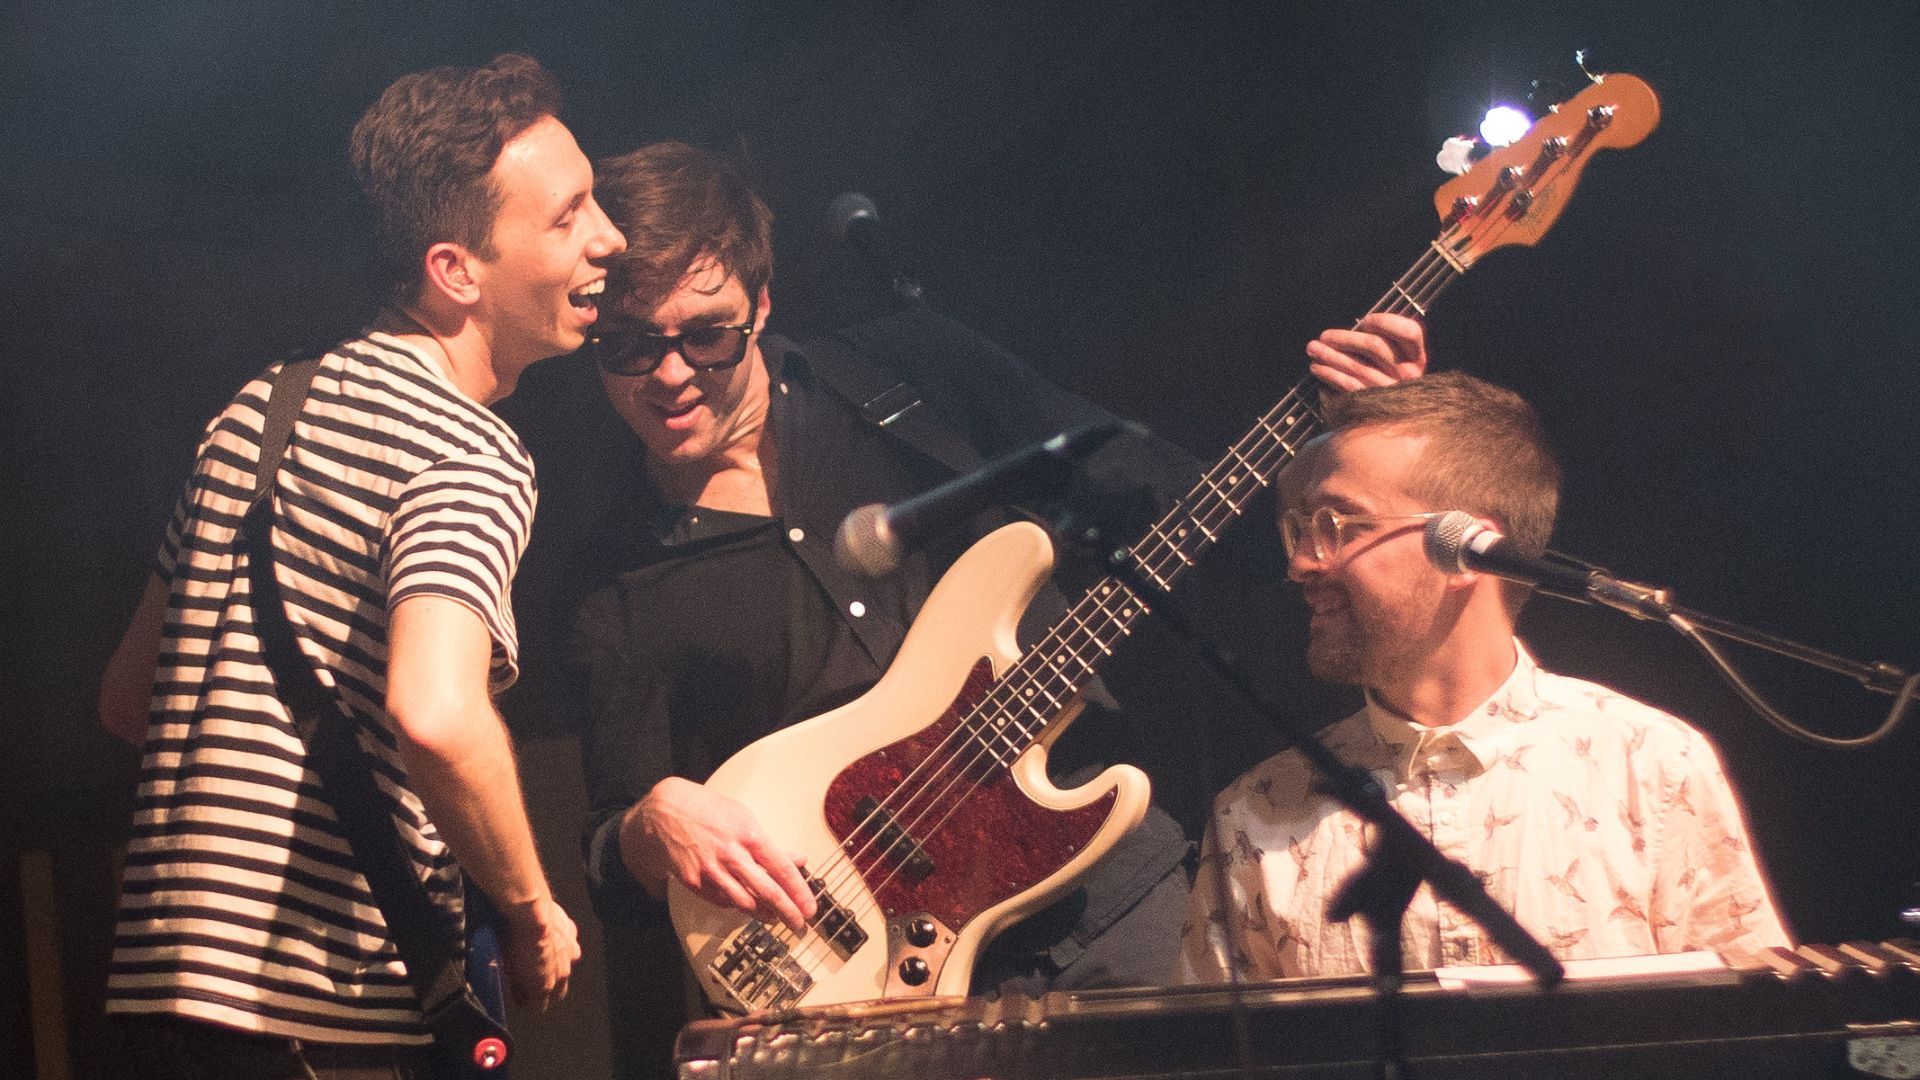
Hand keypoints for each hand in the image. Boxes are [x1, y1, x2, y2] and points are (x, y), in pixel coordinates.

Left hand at [495, 894, 580, 1011]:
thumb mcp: (507, 969)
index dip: (532, 1005)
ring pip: (568, 966)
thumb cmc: (515, 941)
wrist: (530, 912)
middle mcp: (562, 971)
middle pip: (560, 990)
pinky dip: (562, 943)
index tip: (524, 1002)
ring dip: (558, 966)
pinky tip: (551, 937)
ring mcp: (569, 951)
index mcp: (545, 984)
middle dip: (550, 990)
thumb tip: (516, 994)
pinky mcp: (571, 931)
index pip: (542, 1005)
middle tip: (536, 984)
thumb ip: (515, 986)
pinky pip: (569, 942)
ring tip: (544, 958)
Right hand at [621, 777, 816, 932]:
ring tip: (776, 917)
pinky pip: (722, 901)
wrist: (661, 813)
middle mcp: (731, 855)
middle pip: (767, 891)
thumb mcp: (743, 818)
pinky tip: (747, 906)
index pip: (782, 869)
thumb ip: (770, 844)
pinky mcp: (694, 882)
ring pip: (744, 902)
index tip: (810, 907)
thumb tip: (798, 859)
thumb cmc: (705, 810)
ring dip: (763, 913)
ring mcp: (711, 870)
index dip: (799, 892)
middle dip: (787, 911)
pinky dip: (737, 905)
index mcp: (748, 834)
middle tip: (799, 923)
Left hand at [1306, 312, 1427, 391]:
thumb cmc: (1388, 376)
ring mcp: (1390, 388)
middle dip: (1345, 338)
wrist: (1392, 418)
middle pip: (1374, 346)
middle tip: (1324, 336)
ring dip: (1329, 355)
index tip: (1366, 321)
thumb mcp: (1396, 358)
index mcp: (1416, 356)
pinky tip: (1316, 367)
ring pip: (1356, 366)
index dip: (1386, 322)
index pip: (1409, 331)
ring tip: (1313, 348)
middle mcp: (1407, 372)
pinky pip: (1348, 384)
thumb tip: (1355, 328)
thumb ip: (1383, 340)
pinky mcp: (1372, 402)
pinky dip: (1329, 374)